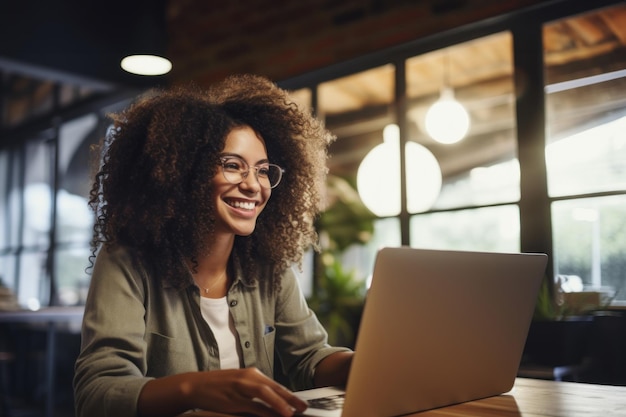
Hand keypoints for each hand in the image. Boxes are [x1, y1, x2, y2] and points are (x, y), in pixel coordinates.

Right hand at [185, 367, 306, 416]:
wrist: (195, 386)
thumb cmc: (219, 386)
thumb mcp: (240, 384)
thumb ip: (255, 391)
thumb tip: (273, 403)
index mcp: (252, 373)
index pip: (275, 385)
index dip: (289, 394)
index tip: (300, 403)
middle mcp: (248, 378)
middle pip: (274, 388)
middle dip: (290, 398)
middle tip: (303, 408)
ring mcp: (240, 388)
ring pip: (265, 395)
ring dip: (279, 404)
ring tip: (291, 413)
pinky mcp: (233, 399)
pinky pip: (252, 406)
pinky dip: (263, 411)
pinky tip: (272, 416)